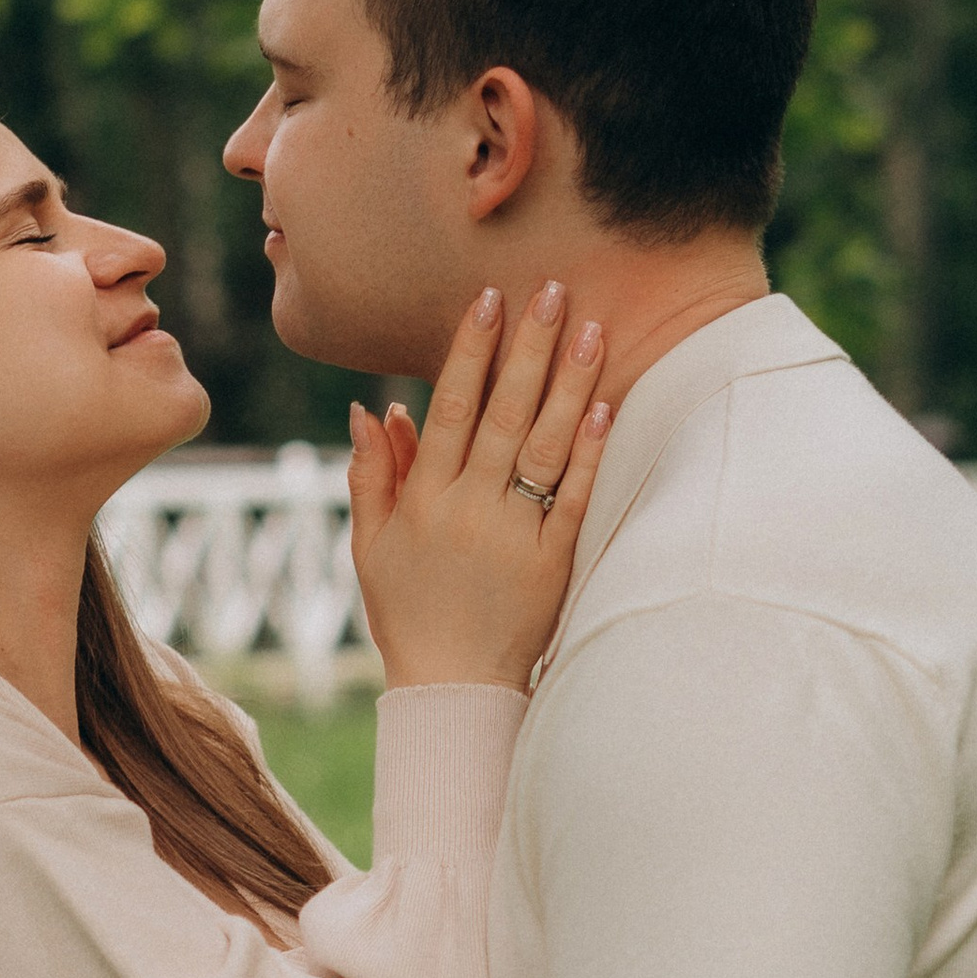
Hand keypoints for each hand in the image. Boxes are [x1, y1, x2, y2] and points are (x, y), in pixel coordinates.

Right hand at [349, 280, 608, 690]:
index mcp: (424, 499)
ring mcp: (514, 537)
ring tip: (589, 328)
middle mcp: (468, 510)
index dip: (470, 351)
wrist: (453, 689)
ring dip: (567, 384)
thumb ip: (373, 474)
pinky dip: (587, 452)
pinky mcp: (552, 564)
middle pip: (503, 414)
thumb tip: (375, 407)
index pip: (451, 408)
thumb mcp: (372, 544)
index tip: (487, 299)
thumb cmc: (409, 611)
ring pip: (542, 447)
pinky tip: (604, 406)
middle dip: (526, 348)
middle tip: (549, 288)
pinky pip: (572, 498)